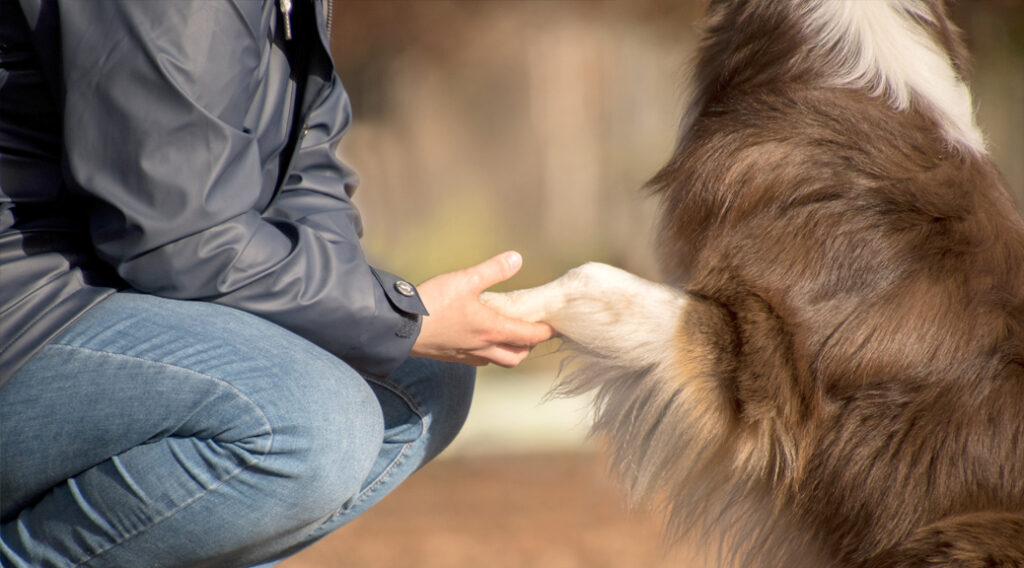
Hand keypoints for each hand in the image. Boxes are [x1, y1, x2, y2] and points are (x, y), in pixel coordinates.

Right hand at [411, 251, 554, 366]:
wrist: (399, 327)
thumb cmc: (433, 304)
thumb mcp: (465, 280)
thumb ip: (493, 270)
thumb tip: (516, 258)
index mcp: (492, 329)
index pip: (530, 336)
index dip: (545, 331)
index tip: (555, 326)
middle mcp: (483, 347)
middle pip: (516, 356)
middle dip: (528, 346)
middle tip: (532, 331)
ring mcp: (467, 355)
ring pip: (497, 360)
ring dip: (508, 351)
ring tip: (509, 335)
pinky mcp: (451, 356)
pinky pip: (478, 359)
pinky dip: (487, 352)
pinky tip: (480, 338)